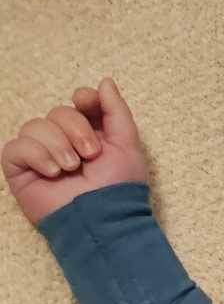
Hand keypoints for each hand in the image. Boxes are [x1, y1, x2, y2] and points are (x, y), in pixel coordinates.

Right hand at [2, 76, 149, 227]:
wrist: (102, 221)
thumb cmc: (118, 189)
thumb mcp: (127, 145)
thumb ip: (116, 110)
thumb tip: (105, 81)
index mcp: (90, 136)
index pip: (77, 103)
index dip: (82, 99)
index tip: (87, 104)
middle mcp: (64, 144)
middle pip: (58, 112)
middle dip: (75, 129)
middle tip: (90, 155)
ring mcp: (41, 157)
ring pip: (35, 126)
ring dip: (56, 145)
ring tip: (70, 169)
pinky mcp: (21, 170)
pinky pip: (17, 146)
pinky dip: (35, 155)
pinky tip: (52, 173)